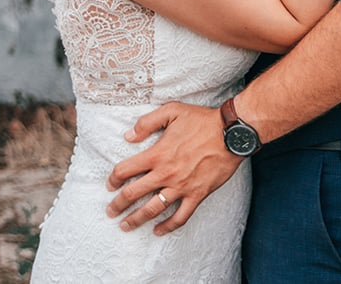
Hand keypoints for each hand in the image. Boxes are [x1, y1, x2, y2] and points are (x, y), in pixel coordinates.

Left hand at [106, 102, 241, 234]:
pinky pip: (180, 217)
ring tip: (125, 226)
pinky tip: (158, 231)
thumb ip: (148, 122)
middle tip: (110, 211)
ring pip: (153, 209)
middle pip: (134, 193)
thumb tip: (128, 136)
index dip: (114, 179)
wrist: (231, 133)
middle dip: (118, 205)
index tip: (109, 185)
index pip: (126, 170)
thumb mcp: (172, 110)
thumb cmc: (202, 120)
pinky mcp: (197, 195)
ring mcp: (181, 187)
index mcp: (158, 153)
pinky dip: (167, 227)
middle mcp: (166, 173)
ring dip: (136, 219)